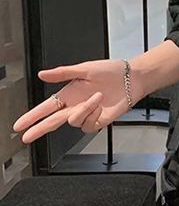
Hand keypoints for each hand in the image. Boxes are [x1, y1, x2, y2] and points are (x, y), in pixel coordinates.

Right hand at [12, 59, 136, 143]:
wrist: (132, 78)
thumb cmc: (111, 71)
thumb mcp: (85, 68)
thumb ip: (62, 73)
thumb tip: (42, 74)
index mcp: (69, 94)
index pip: (45, 108)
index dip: (32, 116)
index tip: (20, 124)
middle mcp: (76, 106)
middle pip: (52, 121)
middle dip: (38, 129)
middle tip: (27, 136)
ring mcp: (87, 114)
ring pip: (73, 122)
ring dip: (84, 109)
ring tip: (98, 96)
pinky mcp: (99, 121)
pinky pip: (88, 125)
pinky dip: (94, 114)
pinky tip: (101, 105)